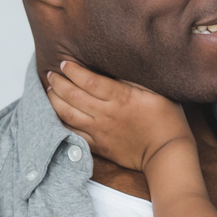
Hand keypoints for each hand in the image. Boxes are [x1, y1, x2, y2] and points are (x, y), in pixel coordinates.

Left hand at [44, 60, 193, 173]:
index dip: (72, 70)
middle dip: (58, 82)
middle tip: (51, 74)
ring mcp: (99, 131)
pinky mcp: (98, 146)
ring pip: (67, 114)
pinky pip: (72, 134)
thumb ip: (132, 80)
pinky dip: (60, 123)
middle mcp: (105, 114)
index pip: (88, 80)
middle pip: (72, 95)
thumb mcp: (156, 91)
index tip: (64, 63)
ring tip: (50, 90)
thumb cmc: (167, 120)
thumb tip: (112, 69)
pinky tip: (56, 115)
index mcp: (120, 97)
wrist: (167, 153)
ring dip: (54, 100)